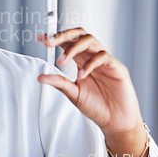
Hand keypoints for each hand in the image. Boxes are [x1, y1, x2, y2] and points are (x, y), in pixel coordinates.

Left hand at [37, 28, 147, 156]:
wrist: (116, 122)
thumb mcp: (73, 93)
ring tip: (61, 62)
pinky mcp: (117, 68)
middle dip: (62, 35)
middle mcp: (93, 57)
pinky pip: (103, 57)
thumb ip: (59, 82)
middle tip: (48, 42)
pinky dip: (90, 64)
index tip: (40, 38)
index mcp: (82, 61)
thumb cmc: (97, 106)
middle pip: (79, 34)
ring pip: (90, 40)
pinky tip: (81, 75)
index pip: (68, 42)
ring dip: (73, 48)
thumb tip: (40, 77)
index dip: (55, 37)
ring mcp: (105, 61)